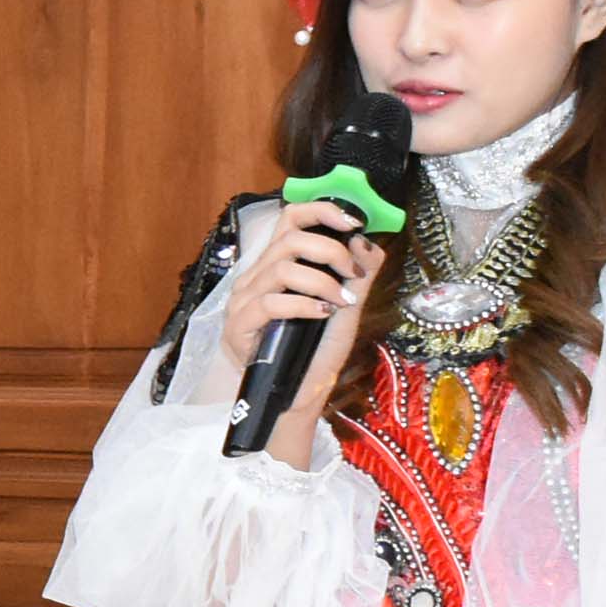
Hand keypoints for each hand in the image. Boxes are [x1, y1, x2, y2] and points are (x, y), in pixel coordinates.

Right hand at [217, 200, 385, 419]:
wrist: (300, 396)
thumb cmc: (317, 352)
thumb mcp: (346, 306)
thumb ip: (358, 273)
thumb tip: (366, 239)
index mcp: (276, 266)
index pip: (290, 219)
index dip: (321, 211)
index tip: (353, 222)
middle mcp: (256, 278)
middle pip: (290, 239)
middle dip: (331, 251)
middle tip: (353, 274)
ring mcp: (243, 301)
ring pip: (281, 267)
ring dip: (322, 281)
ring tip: (341, 301)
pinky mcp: (239, 326)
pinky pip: (270, 302)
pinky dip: (303, 304)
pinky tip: (322, 314)